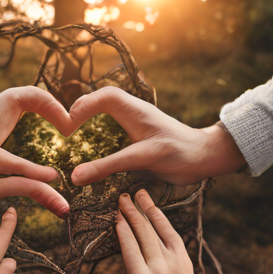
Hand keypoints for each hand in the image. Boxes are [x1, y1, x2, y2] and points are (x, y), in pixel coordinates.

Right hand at [69, 87, 246, 185]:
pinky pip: (113, 127)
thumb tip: (75, 177)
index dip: (82, 107)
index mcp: (135, 110)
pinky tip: (93, 148)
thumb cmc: (180, 153)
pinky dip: (99, 132)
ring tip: (73, 134)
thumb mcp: (143, 158)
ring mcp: (136, 124)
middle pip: (101, 99)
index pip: (103, 97)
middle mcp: (133, 113)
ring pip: (106, 111)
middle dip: (81, 109)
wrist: (206, 158)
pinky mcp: (138, 137)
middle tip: (66, 128)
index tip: (67, 127)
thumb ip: (108, 166)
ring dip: (89, 118)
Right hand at [116, 189, 211, 273]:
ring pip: (158, 230)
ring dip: (147, 210)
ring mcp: (174, 263)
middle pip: (143, 234)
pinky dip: (162, 220)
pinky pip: (171, 235)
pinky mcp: (184, 260)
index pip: (129, 247)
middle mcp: (159, 269)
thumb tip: (128, 246)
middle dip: (132, 213)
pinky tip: (155, 210)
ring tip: (139, 194)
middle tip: (122, 198)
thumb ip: (132, 270)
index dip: (122, 228)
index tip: (115, 214)